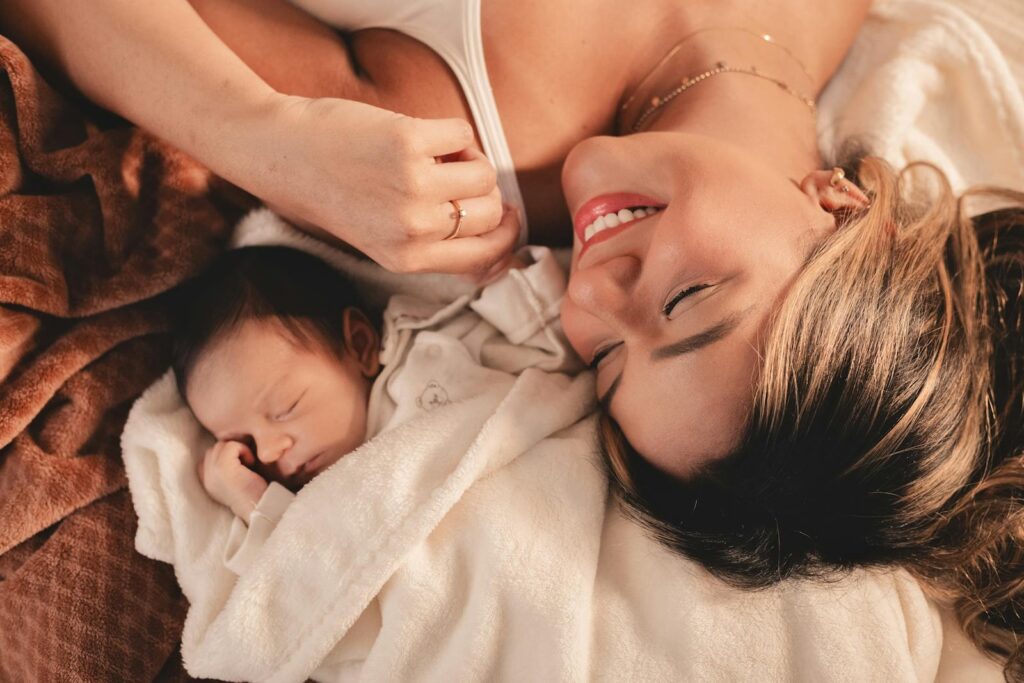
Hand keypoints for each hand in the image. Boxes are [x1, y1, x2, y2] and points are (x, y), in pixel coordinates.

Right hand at [198, 440, 268, 518]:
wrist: (260, 510)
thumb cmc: (255, 495)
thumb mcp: (236, 482)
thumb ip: (227, 469)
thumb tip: (232, 451)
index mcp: (207, 482)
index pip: (206, 458)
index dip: (224, 456)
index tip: (239, 465)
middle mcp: (206, 478)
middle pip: (213, 449)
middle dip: (231, 452)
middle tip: (245, 464)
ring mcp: (212, 472)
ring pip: (221, 445)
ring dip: (237, 450)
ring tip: (248, 464)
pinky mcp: (223, 468)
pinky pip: (230, 446)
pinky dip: (243, 450)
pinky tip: (251, 463)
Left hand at [244, 95, 518, 273]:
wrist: (281, 152)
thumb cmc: (333, 191)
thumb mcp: (380, 239)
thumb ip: (434, 242)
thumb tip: (502, 226)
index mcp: (408, 259)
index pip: (487, 255)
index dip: (507, 234)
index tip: (507, 215)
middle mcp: (413, 229)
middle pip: (491, 212)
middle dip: (484, 192)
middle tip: (456, 177)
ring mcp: (412, 186)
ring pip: (483, 174)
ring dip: (469, 159)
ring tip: (436, 155)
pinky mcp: (409, 143)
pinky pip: (462, 134)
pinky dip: (450, 132)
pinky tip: (420, 134)